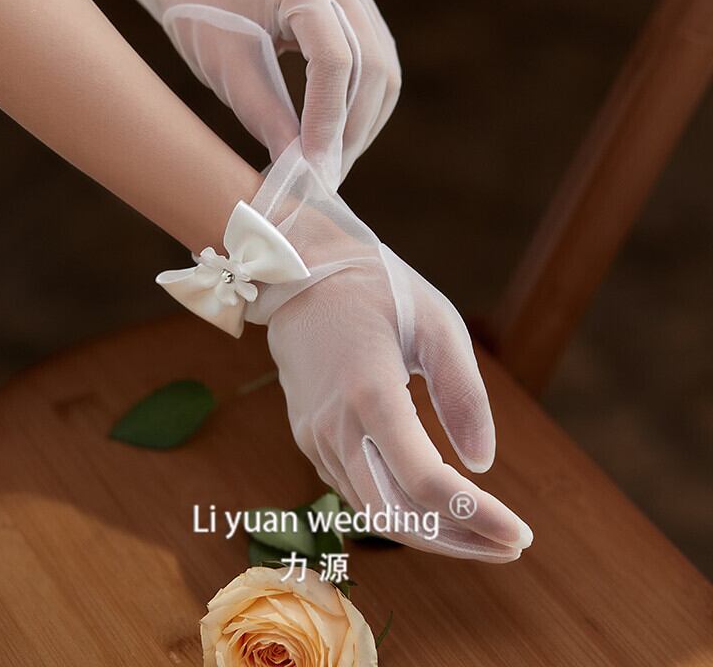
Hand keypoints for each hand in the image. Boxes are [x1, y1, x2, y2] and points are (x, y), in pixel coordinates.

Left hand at [106, 0, 400, 188]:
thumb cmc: (203, 11)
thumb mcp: (223, 65)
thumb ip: (264, 114)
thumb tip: (301, 169)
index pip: (333, 58)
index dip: (327, 118)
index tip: (315, 167)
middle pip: (372, 66)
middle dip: (352, 130)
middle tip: (327, 177)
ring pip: (385, 72)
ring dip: (363, 124)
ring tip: (333, 164)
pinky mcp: (360, 15)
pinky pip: (380, 68)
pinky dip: (365, 109)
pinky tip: (341, 138)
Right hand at [244, 142, 532, 560]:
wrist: (299, 275)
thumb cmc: (377, 290)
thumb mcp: (436, 323)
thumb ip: (464, 394)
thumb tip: (483, 464)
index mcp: (369, 390)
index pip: (423, 480)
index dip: (476, 516)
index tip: (521, 535)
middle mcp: (334, 424)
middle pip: (393, 515)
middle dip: (455, 541)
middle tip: (508, 545)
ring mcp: (314, 435)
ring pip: (371, 511)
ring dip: (428, 530)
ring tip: (482, 530)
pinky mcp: (308, 436)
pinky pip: (353, 489)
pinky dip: (397, 508)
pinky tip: (433, 504)